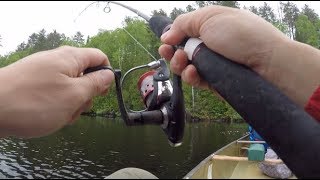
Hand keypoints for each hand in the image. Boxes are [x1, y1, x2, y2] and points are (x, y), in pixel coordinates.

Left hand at [0, 46, 113, 137]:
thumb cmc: (34, 102)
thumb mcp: (74, 95)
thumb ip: (95, 84)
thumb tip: (109, 75)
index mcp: (70, 58)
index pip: (99, 57)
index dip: (105, 74)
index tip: (101, 92)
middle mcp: (57, 60)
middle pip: (84, 74)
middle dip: (86, 94)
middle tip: (76, 108)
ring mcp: (43, 72)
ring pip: (69, 87)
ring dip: (71, 103)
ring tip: (60, 115)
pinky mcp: (32, 83)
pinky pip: (54, 92)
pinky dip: (56, 105)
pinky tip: (48, 116)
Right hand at [159, 5, 319, 106]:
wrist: (266, 62)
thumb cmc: (242, 35)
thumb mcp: (209, 17)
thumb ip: (183, 23)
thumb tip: (166, 35)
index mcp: (209, 26)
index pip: (184, 32)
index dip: (172, 36)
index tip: (166, 41)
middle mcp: (210, 45)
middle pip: (181, 50)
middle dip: (171, 52)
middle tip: (168, 52)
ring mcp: (212, 64)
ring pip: (185, 67)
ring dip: (179, 64)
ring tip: (184, 61)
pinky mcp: (214, 81)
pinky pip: (196, 80)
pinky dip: (191, 77)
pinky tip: (193, 72)